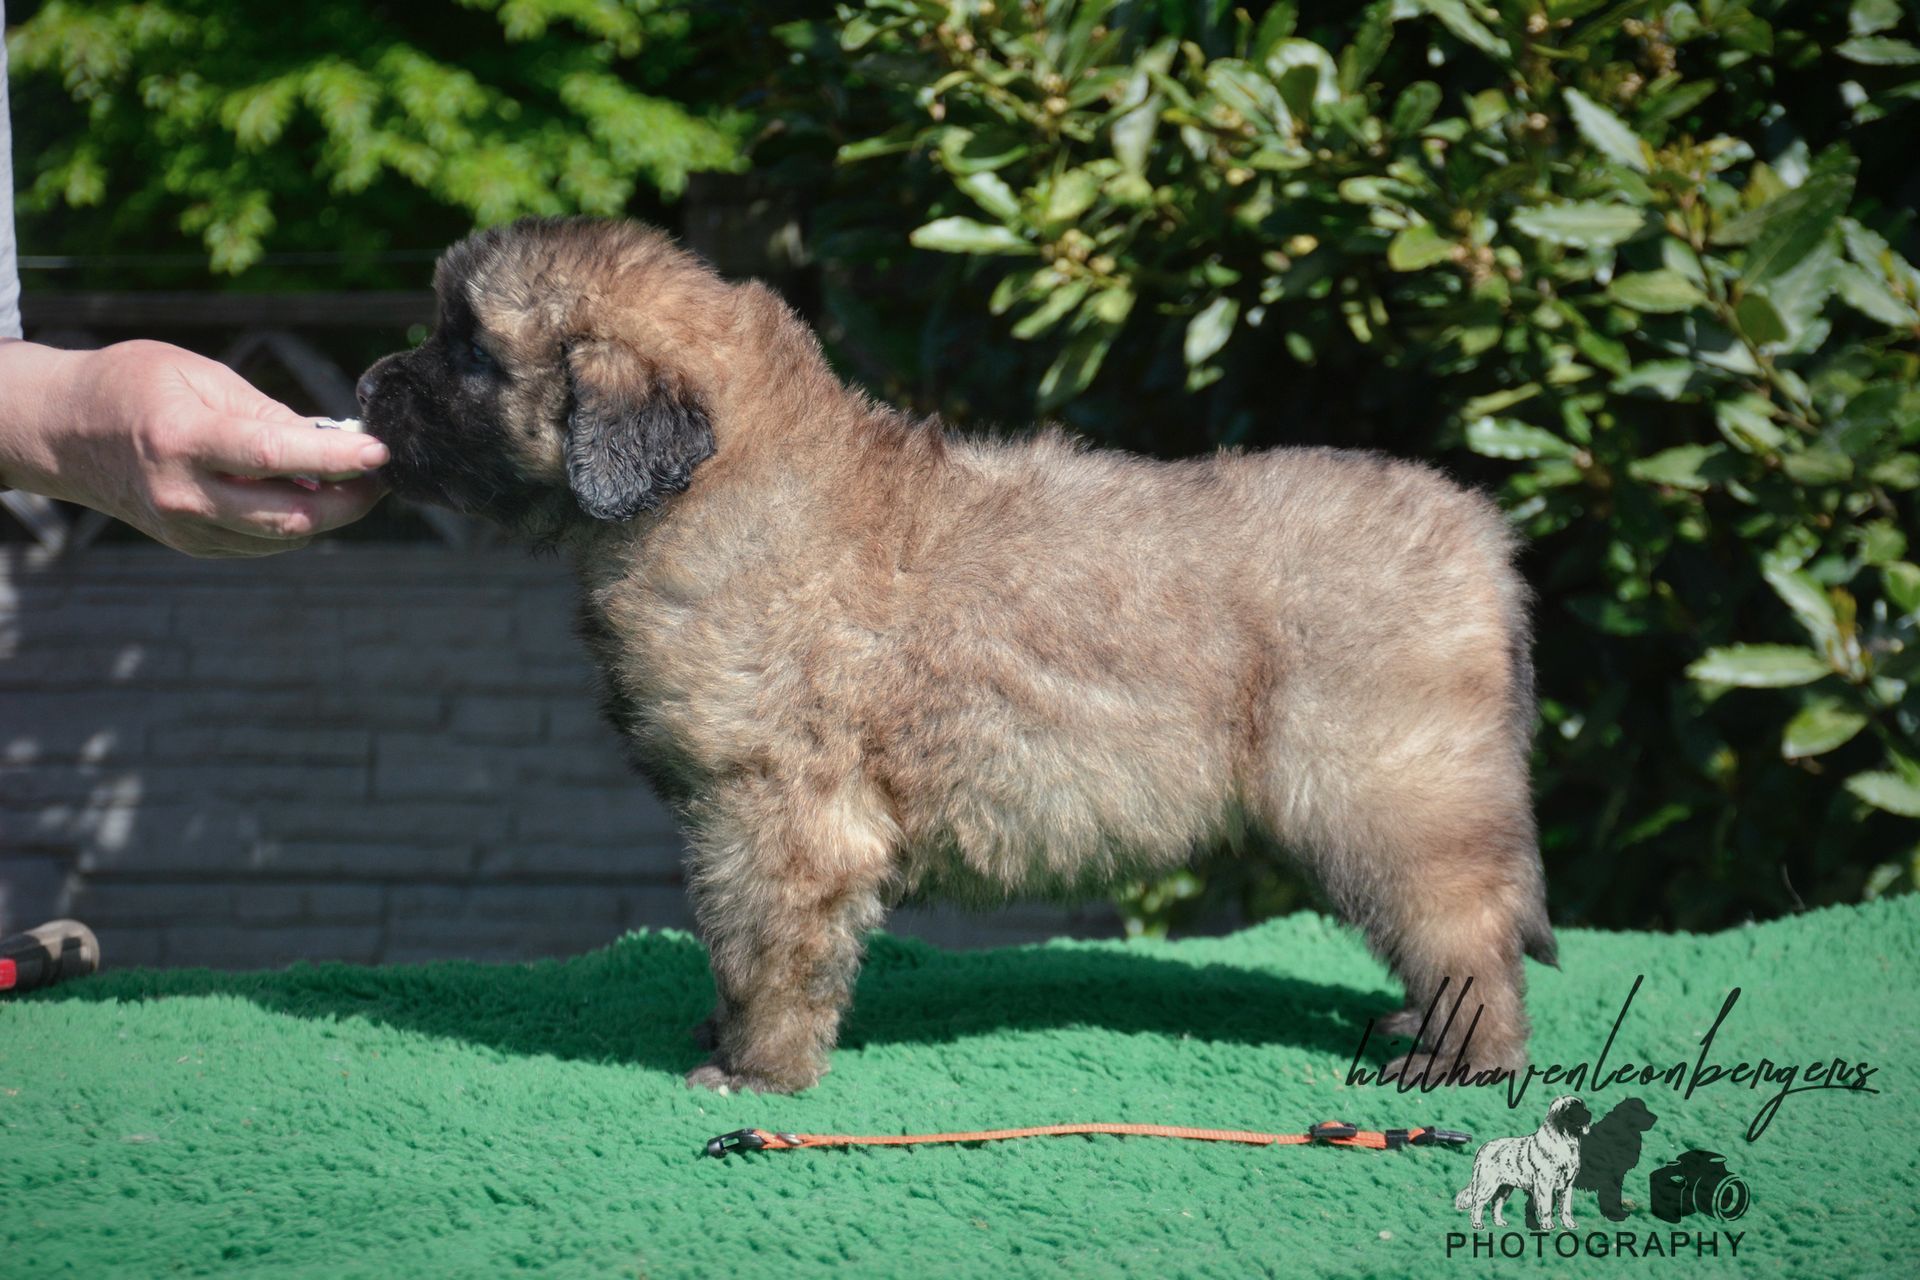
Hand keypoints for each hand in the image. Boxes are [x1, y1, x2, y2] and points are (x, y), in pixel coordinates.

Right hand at [0, 339, 390, 556]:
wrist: (62, 431)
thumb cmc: (133, 387)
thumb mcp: (200, 376)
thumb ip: (267, 412)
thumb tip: (332, 440)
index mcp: (183, 441)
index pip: (274, 458)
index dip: (335, 459)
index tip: (379, 451)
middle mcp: (184, 495)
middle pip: (290, 518)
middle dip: (349, 502)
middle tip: (379, 476)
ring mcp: (187, 529)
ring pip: (283, 537)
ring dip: (328, 514)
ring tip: (351, 481)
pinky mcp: (194, 545)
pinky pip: (262, 542)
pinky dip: (296, 520)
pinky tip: (306, 492)